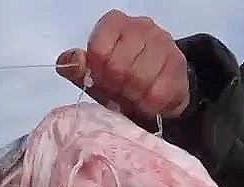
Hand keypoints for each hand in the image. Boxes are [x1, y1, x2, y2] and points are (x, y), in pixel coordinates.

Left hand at [56, 10, 190, 118]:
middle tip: (120, 91)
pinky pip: (157, 93)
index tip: (103, 80)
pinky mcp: (178, 64)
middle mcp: (141, 26)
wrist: (160, 88)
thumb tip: (66, 62)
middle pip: (118, 66)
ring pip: (139, 79)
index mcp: (115, 24)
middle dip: (116, 87)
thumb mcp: (96, 75)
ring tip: (134, 96)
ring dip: (133, 96)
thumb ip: (79, 68)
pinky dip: (149, 105)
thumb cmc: (123, 80)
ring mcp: (162, 42)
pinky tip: (148, 101)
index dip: (98, 72)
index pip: (98, 50)